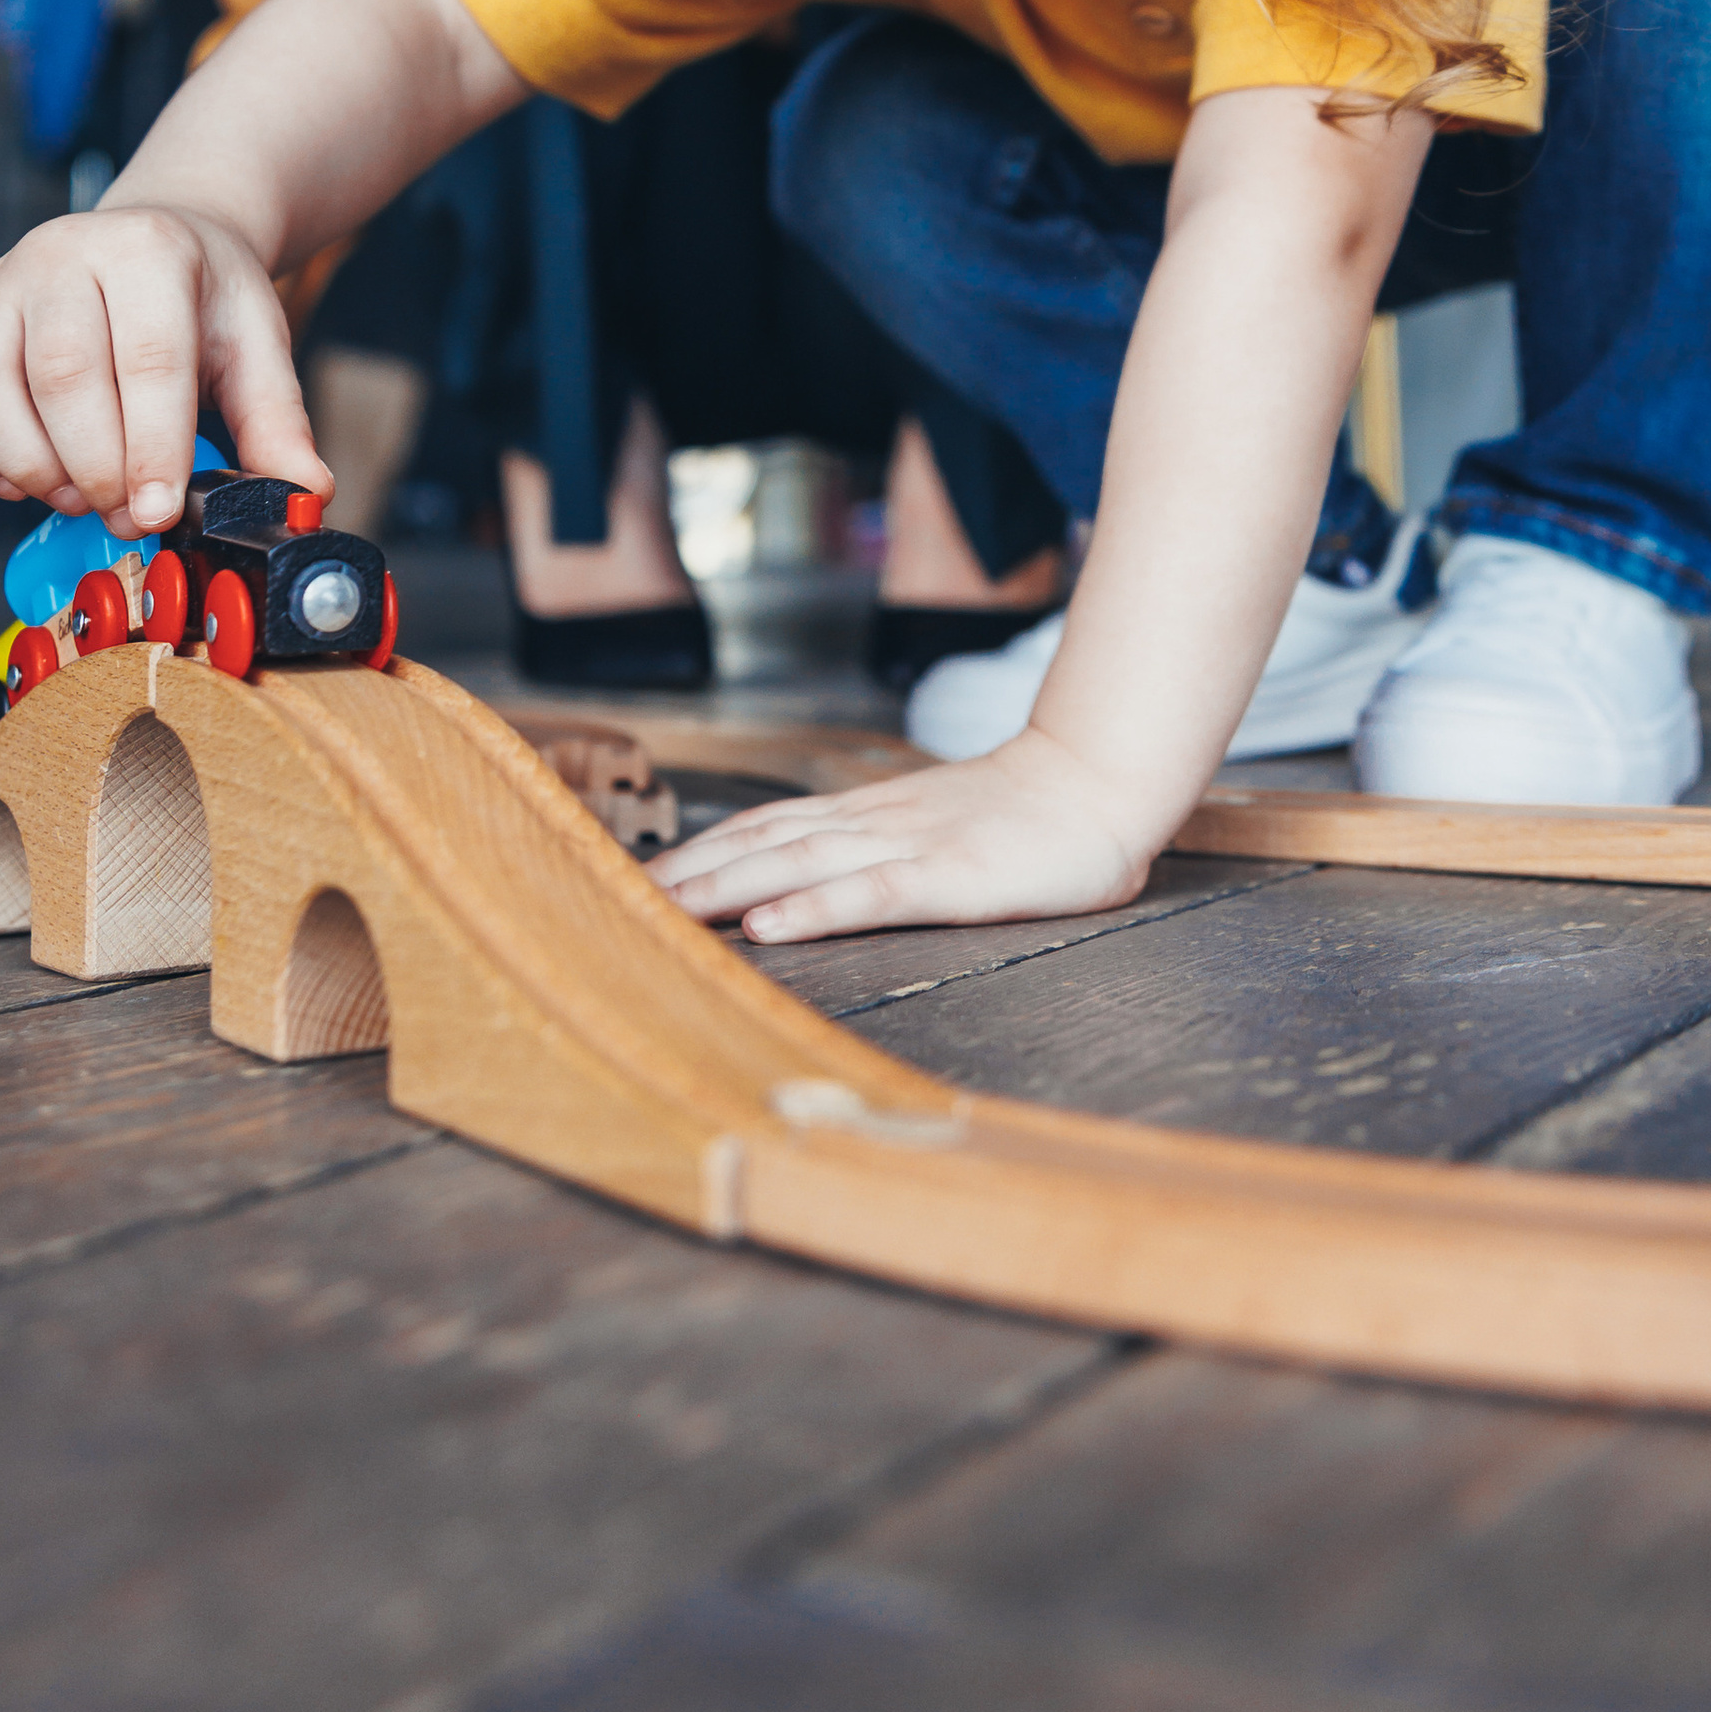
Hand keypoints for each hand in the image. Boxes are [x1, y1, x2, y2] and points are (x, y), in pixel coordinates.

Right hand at [0, 203, 330, 537]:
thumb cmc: (200, 296)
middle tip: (125, 512)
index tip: (158, 512)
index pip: (145, 357)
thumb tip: (306, 493)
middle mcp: (60, 256)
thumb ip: (278, 420)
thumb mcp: (256, 342)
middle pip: (60, 375)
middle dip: (94, 466)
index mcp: (146, 250)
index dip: (150, 447)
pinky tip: (15, 481)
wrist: (152, 240)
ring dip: (28, 465)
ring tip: (77, 495)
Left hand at [646, 727, 1152, 943]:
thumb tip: (812, 883)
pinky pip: (871, 892)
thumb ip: (880, 852)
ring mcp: (908, 845)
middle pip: (759, 845)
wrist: (1099, 783)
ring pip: (796, 864)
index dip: (698, 853)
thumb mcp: (938, 833)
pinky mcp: (949, 876)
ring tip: (661, 911)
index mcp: (867, 817)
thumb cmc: (1025, 821)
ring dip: (722, 889)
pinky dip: (815, 910)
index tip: (636, 879)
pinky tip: (769, 928)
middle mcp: (871, 824)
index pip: (763, 830)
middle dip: (686, 874)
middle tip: (611, 899)